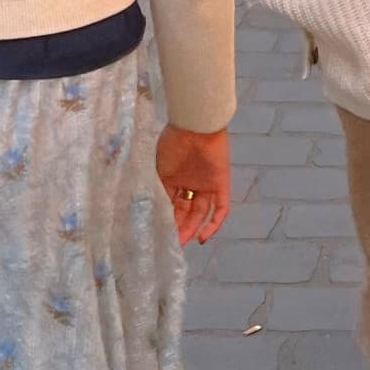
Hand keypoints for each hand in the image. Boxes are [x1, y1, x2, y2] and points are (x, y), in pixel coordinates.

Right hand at [155, 125, 229, 245]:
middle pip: (186, 210)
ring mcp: (206, 183)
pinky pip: (221, 208)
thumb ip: (157, 189)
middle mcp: (191, 182)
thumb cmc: (173, 143)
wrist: (194, 126)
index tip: (158, 234)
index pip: (171, 204)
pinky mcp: (221, 183)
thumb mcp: (159, 170)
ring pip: (201, 212)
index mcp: (174, 177)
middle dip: (179, 227)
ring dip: (193, 228)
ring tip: (183, 242)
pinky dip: (214, 223)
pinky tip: (202, 237)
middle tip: (172, 243)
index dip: (166, 219)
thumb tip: (148, 212)